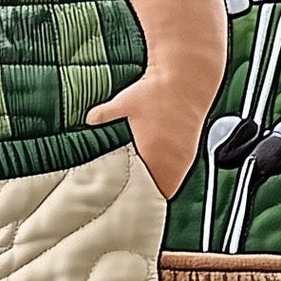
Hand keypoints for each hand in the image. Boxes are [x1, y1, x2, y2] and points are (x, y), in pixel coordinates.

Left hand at [87, 75, 204, 197]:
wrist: (187, 80)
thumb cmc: (158, 92)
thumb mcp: (125, 102)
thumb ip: (105, 114)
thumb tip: (89, 119)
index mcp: (154, 155)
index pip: (147, 190)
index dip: (136, 198)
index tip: (125, 201)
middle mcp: (172, 160)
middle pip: (160, 191)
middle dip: (147, 194)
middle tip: (131, 196)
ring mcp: (184, 157)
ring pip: (172, 183)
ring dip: (160, 184)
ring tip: (144, 185)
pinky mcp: (190, 149)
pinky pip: (181, 171)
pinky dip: (170, 174)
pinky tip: (159, 168)